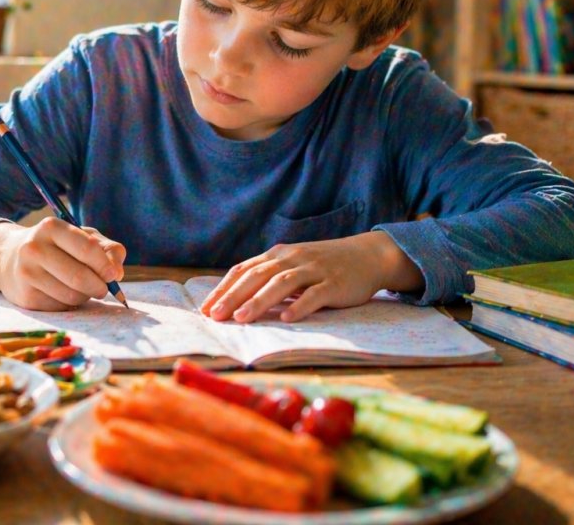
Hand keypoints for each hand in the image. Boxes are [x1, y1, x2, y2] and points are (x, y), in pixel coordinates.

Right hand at [0, 218, 125, 310]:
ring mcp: (27, 273)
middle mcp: (34, 248)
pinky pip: (61, 307)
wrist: (11, 259)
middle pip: (79, 277)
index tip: (114, 275)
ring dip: (85, 296)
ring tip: (82, 288)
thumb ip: (107, 249)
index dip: (105, 265)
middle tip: (104, 289)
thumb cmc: (57, 246)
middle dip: (99, 286)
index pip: (87, 249)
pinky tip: (63, 292)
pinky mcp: (25, 297)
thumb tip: (117, 273)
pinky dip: (70, 304)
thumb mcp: (81, 237)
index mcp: (51, 227)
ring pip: (71, 295)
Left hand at [199, 231, 422, 323]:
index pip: (244, 270)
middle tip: (216, 315)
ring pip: (282, 283)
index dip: (224, 288)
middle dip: (234, 296)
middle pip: (258, 276)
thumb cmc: (324, 264)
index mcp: (278, 255)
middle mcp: (293, 258)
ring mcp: (314, 269)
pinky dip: (300, 305)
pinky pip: (315, 294)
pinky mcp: (335, 283)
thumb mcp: (294, 264)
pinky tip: (287, 318)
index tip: (206, 308)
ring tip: (242, 318)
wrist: (367, 255)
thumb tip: (237, 299)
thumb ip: (269, 277)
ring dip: (260, 301)